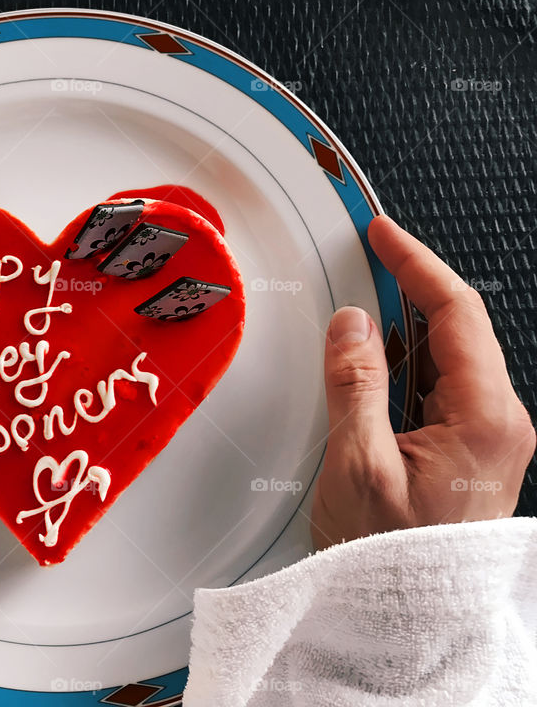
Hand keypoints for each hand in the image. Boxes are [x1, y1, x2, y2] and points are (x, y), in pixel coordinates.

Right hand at [311, 215, 534, 549]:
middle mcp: (497, 421)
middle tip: (365, 256)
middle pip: (457, 326)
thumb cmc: (389, 556)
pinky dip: (404, 360)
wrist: (406, 617)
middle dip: (410, 285)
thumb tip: (353, 322)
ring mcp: (486, 433)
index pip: (456, 313)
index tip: (383, 232)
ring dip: (404, 324)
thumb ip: (356, 384)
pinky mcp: (467, 446)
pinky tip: (373, 359)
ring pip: (446, 354)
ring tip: (360, 306)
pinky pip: (438, 383)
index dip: (416, 263)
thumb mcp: (359, 465)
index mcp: (484, 418)